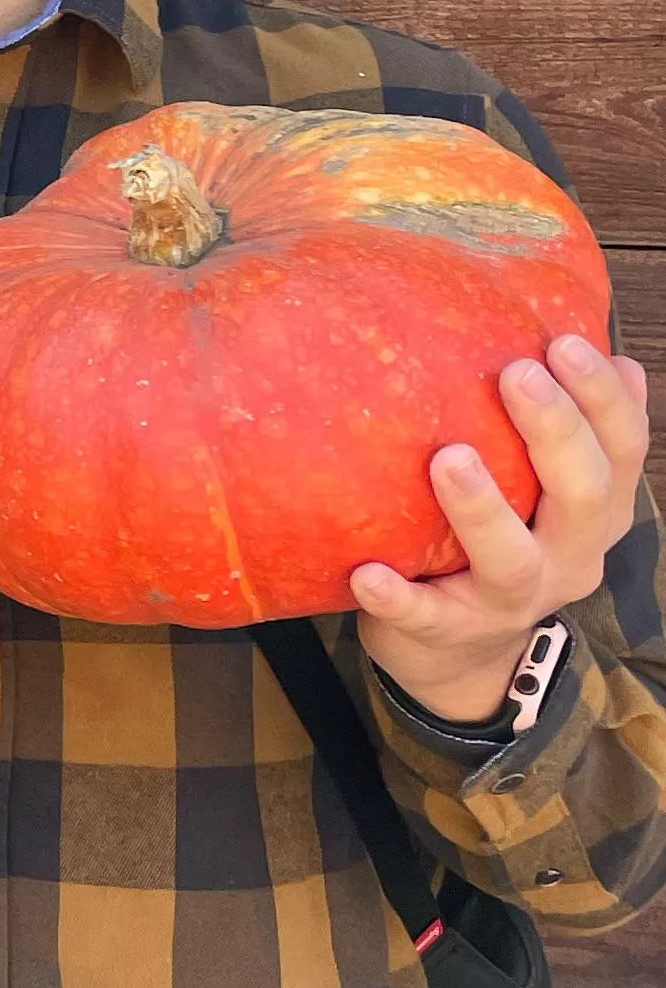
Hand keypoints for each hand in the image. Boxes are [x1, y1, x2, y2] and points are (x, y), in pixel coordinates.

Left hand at [352, 335, 648, 722]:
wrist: (461, 655)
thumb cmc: (496, 537)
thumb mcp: (540, 487)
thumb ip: (559, 424)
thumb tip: (587, 333)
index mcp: (594, 510)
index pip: (620, 448)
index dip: (602, 397)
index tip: (564, 341)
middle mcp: (569, 555)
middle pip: (581, 495)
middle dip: (553, 431)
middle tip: (515, 373)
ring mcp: (513, 601)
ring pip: (511, 560)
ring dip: (482, 509)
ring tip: (448, 458)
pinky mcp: (450, 634)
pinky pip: (425, 617)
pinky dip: (398, 598)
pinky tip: (367, 573)